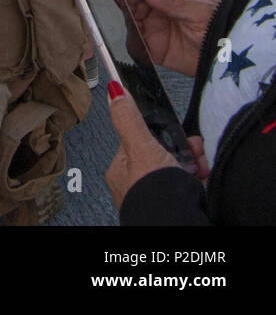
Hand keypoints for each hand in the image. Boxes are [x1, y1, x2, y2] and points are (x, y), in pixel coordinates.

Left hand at [105, 86, 196, 210]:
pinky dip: (202, 175)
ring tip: (199, 164)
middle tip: (191, 148)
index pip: (139, 140)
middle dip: (182, 147)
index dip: (158, 131)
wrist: (180, 224)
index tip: (172, 128)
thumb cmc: (153, 194)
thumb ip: (129, 120)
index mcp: (122, 171)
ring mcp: (159, 193)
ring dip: (195, 160)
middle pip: (163, 152)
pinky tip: (204, 175)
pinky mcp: (181, 202)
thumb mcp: (141, 149)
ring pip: (181, 166)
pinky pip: (193, 181)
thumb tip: (114, 92)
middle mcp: (138, 184)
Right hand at [120, 0, 220, 77]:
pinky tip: (135, 42)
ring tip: (132, 27)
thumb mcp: (201, 11)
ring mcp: (155, 26)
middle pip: (133, 3)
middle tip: (125, 12)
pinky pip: (136, 44)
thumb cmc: (223, 27)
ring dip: (128, 25)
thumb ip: (174, 1)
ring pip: (131, 22)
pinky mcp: (153, 47)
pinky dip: (133, 43)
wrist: (232, 58)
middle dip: (127, 6)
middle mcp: (160, 6)